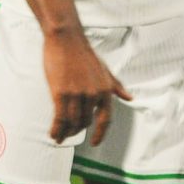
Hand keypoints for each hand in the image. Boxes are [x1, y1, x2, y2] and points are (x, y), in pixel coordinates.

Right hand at [41, 27, 132, 145]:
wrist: (66, 39)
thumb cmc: (84, 54)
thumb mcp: (104, 70)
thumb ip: (116, 86)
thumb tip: (130, 98)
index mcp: (106, 89)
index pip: (106, 119)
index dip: (100, 133)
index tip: (94, 143)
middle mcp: (94, 94)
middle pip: (85, 122)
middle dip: (77, 130)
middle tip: (69, 133)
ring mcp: (77, 94)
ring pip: (72, 123)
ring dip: (65, 132)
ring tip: (59, 136)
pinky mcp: (61, 94)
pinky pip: (59, 119)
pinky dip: (56, 129)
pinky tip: (52, 134)